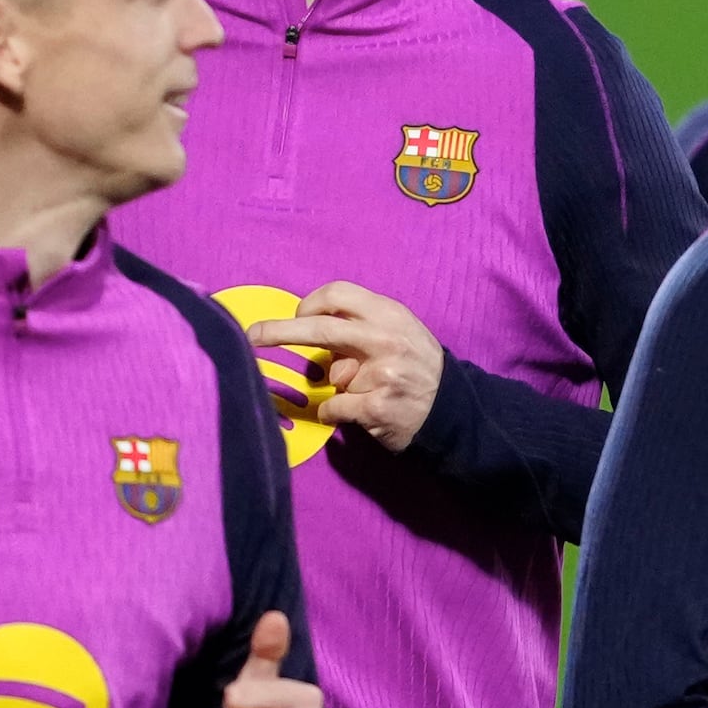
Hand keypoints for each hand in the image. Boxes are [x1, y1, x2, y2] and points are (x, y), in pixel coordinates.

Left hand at [245, 282, 448, 447]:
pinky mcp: (377, 407)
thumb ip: (361, 323)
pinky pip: (334, 407)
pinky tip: (357, 413)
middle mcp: (385, 339)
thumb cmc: (419, 367)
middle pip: (319, 327)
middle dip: (278, 331)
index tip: (299, 315)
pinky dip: (335, 413)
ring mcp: (383, 374)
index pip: (337, 293)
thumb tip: (311, 328)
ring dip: (338, 387)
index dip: (310, 304)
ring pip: (331, 376)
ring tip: (368, 391)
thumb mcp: (399, 331)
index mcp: (390, 314)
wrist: (454, 411)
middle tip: (253, 336)